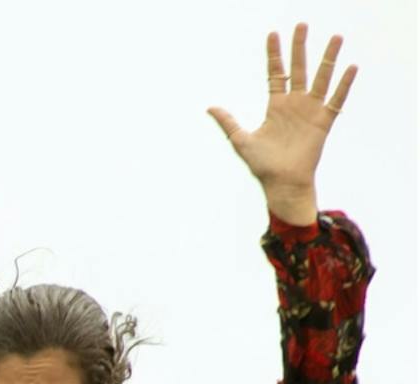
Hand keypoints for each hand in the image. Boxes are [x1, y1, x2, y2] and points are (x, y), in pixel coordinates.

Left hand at [207, 24, 355, 219]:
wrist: (281, 183)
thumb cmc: (262, 164)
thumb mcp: (240, 139)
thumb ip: (228, 122)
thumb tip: (210, 107)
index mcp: (276, 106)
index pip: (277, 73)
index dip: (274, 54)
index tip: (273, 34)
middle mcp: (295, 104)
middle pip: (299, 68)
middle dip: (299, 47)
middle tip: (301, 24)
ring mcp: (311, 111)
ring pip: (321, 78)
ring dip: (328, 58)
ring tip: (335, 37)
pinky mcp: (324, 122)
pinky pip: (336, 99)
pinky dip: (343, 84)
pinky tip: (350, 67)